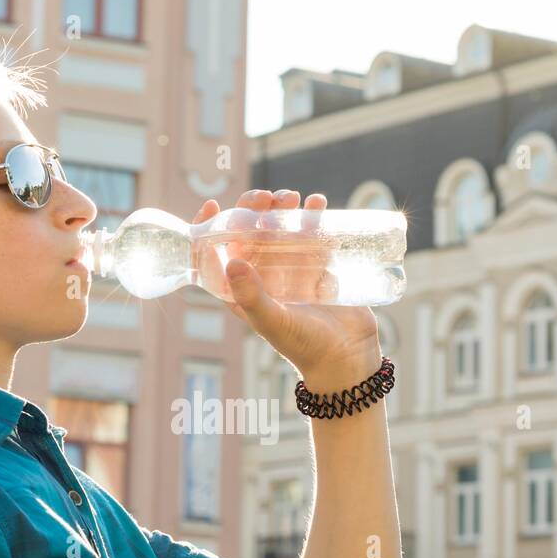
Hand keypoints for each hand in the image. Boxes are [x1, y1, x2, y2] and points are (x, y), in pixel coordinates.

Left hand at [190, 189, 382, 390]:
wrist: (346, 359)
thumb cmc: (304, 346)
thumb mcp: (273, 321)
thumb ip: (251, 296)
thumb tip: (232, 261)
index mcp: (242, 290)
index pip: (216, 254)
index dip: (210, 227)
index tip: (215, 205)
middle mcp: (264, 278)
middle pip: (250, 233)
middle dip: (254, 209)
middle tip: (265, 198)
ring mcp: (292, 271)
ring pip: (281, 229)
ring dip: (283, 209)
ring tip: (294, 198)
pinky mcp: (319, 269)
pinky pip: (312, 235)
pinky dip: (313, 216)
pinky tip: (317, 204)